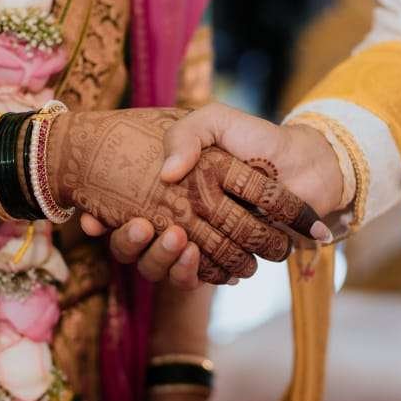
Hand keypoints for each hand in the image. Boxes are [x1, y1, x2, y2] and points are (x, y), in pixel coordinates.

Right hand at [50, 108, 318, 283]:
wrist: (307, 165)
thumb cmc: (257, 140)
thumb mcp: (217, 121)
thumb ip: (188, 135)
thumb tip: (166, 173)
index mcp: (164, 191)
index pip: (117, 213)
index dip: (98, 222)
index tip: (93, 221)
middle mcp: (174, 221)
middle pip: (134, 251)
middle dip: (133, 246)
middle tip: (150, 228)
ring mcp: (200, 244)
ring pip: (163, 271)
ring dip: (168, 264)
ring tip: (185, 244)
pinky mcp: (226, 261)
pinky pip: (203, 279)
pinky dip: (203, 274)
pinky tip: (213, 264)